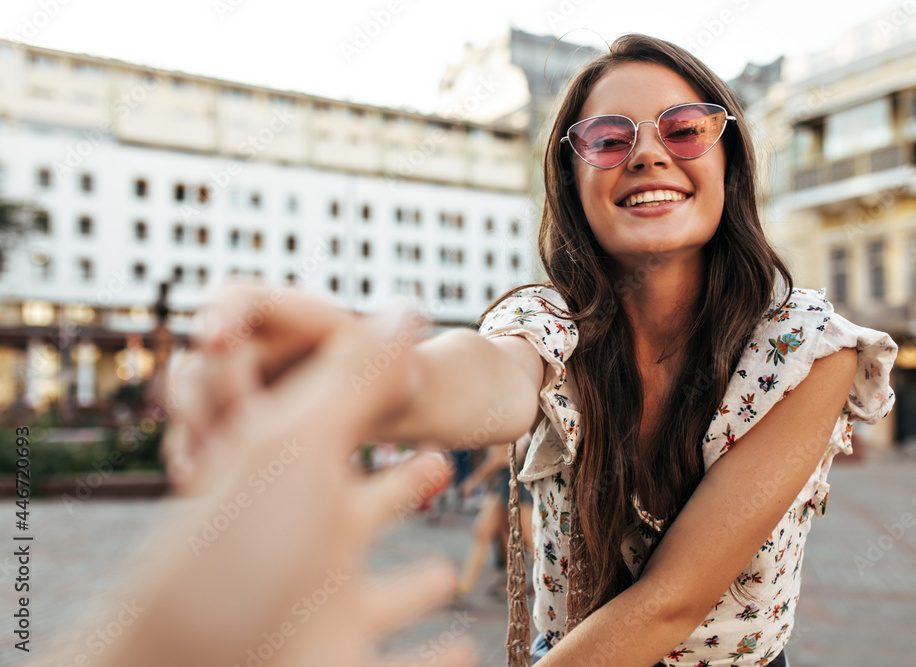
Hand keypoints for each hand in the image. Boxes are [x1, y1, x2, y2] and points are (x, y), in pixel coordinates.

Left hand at [85, 298, 475, 666]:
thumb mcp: (297, 445)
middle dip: (395, 489)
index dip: (353, 399)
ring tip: (446, 573)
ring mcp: (322, 605)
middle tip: (439, 461)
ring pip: (379, 591)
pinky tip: (462, 651)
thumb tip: (406, 302)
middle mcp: (302, 541)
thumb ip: (353, 376)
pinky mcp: (344, 659)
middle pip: (357, 507)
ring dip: (414, 584)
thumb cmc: (233, 558)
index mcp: (285, 481)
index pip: (320, 423)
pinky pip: (402, 660)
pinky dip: (433, 657)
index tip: (389, 400)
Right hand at [162, 280, 423, 492]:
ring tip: (206, 459)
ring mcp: (236, 383)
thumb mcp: (391, 370)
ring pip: (190, 395)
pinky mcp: (226, 424)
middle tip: (240, 423)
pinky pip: (191, 435)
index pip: (239, 298)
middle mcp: (258, 343)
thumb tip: (407, 312)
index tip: (220, 342)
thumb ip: (380, 352)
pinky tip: (196, 479)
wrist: (393, 416)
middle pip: (206, 353)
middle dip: (214, 388)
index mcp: (293, 316)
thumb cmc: (398, 383)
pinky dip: (191, 455)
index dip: (224, 312)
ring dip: (194, 426)